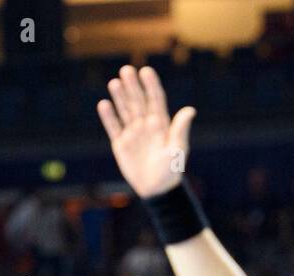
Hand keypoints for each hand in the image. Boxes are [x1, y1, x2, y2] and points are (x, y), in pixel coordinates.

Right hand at [97, 65, 195, 198]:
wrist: (156, 189)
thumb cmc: (170, 170)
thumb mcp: (178, 149)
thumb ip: (180, 130)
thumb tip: (190, 110)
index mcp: (161, 124)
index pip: (155, 99)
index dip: (151, 85)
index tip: (146, 71)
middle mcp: (146, 125)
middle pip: (138, 101)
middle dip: (133, 86)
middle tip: (127, 69)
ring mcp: (133, 133)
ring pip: (125, 111)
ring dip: (119, 97)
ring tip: (114, 82)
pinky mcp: (121, 144)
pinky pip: (114, 127)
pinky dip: (108, 117)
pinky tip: (104, 104)